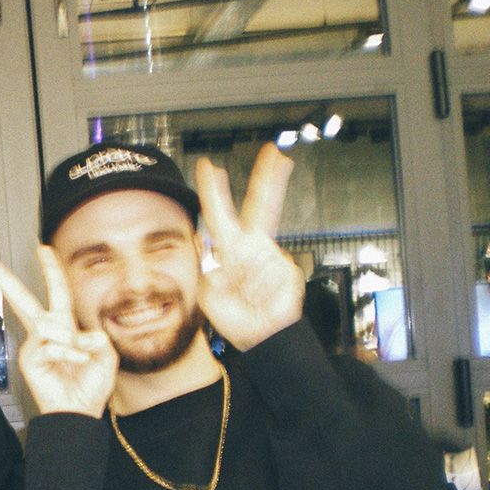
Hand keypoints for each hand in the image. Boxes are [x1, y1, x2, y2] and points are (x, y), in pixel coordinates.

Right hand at [0, 248, 116, 415]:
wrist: (79, 413)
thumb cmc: (90, 386)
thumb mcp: (105, 355)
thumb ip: (97, 338)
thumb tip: (84, 333)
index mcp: (65, 328)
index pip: (57, 292)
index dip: (51, 270)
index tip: (43, 249)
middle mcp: (46, 333)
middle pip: (23, 299)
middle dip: (5, 278)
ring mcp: (35, 345)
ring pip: (48, 324)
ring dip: (71, 339)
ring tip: (82, 355)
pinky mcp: (29, 359)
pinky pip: (51, 344)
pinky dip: (69, 352)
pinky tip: (76, 362)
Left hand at [195, 143, 304, 350]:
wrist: (259, 337)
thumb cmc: (235, 316)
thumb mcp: (207, 291)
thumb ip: (205, 263)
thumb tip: (201, 236)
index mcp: (231, 249)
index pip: (221, 214)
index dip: (214, 192)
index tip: (209, 167)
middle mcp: (254, 247)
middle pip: (262, 205)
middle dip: (268, 178)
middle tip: (274, 151)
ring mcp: (273, 257)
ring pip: (262, 253)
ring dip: (250, 280)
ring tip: (248, 298)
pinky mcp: (288, 270)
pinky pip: (273, 273)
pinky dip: (262, 289)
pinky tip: (262, 298)